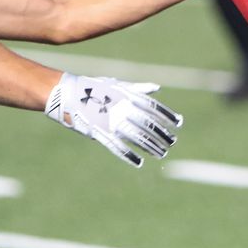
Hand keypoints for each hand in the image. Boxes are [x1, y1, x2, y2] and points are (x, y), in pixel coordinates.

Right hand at [44, 73, 182, 166]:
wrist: (68, 94)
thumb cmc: (95, 89)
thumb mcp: (118, 85)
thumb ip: (138, 89)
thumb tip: (157, 88)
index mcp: (128, 96)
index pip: (153, 107)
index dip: (167, 115)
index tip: (179, 123)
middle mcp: (123, 109)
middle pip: (148, 125)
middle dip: (162, 134)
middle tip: (172, 141)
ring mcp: (112, 122)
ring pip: (137, 137)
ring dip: (151, 146)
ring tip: (161, 153)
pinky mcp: (100, 133)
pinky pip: (118, 147)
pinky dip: (129, 155)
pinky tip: (139, 162)